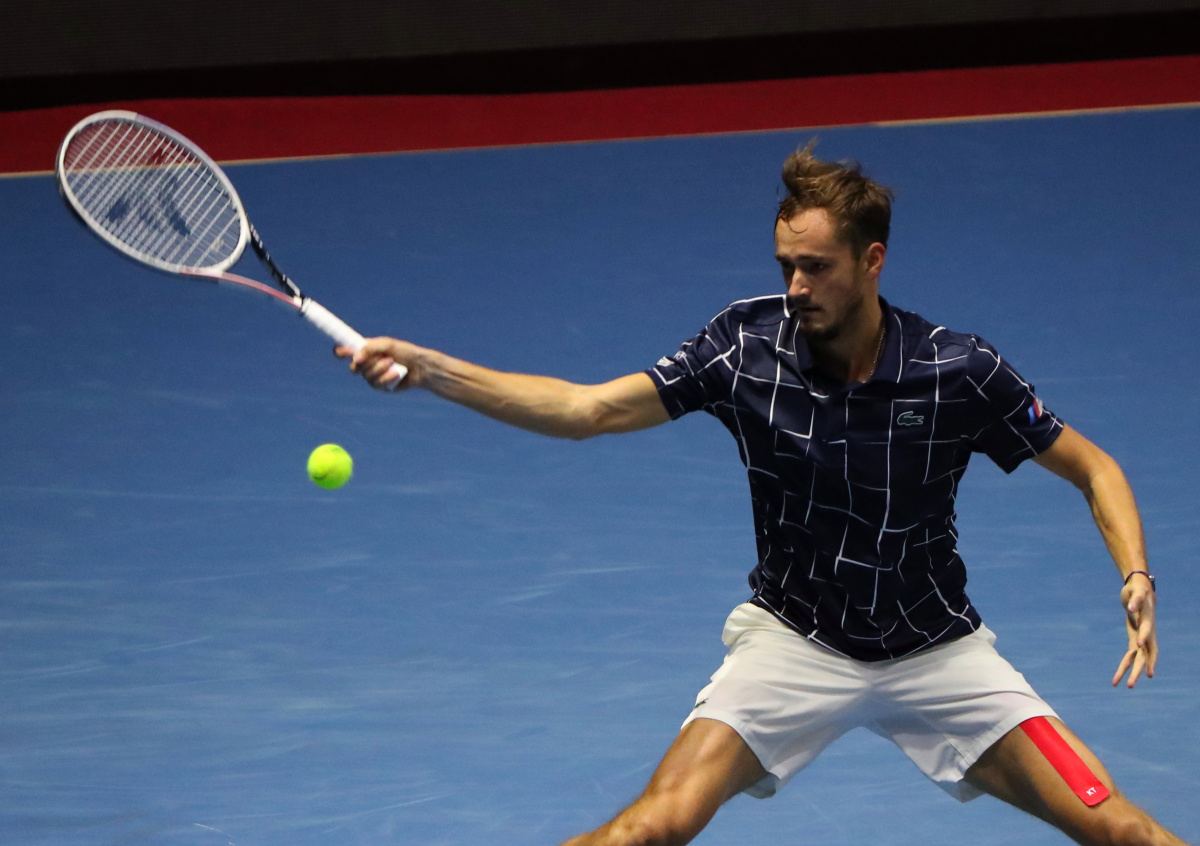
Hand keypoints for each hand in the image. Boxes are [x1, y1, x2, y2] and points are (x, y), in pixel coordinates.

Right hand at [335, 337, 419, 390]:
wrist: (420, 367)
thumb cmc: (404, 352)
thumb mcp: (387, 345)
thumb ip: (370, 348)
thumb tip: (355, 358)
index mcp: (366, 350)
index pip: (348, 351)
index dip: (341, 352)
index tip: (339, 351)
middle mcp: (367, 364)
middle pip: (354, 367)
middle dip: (365, 364)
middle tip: (377, 358)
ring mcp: (373, 376)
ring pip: (366, 376)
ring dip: (379, 369)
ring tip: (392, 362)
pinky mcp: (381, 386)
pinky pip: (377, 384)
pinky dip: (387, 378)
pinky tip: (396, 374)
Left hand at [1112, 573, 1156, 687]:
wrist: (1140, 590)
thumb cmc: (1138, 589)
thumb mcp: (1136, 592)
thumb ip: (1135, 600)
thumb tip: (1130, 607)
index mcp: (1149, 623)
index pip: (1148, 638)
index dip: (1145, 644)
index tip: (1139, 652)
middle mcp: (1148, 635)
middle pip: (1145, 655)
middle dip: (1138, 670)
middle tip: (1131, 685)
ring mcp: (1143, 639)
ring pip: (1138, 659)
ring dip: (1130, 672)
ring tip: (1123, 686)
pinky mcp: (1135, 639)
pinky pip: (1130, 656)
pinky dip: (1124, 665)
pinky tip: (1117, 677)